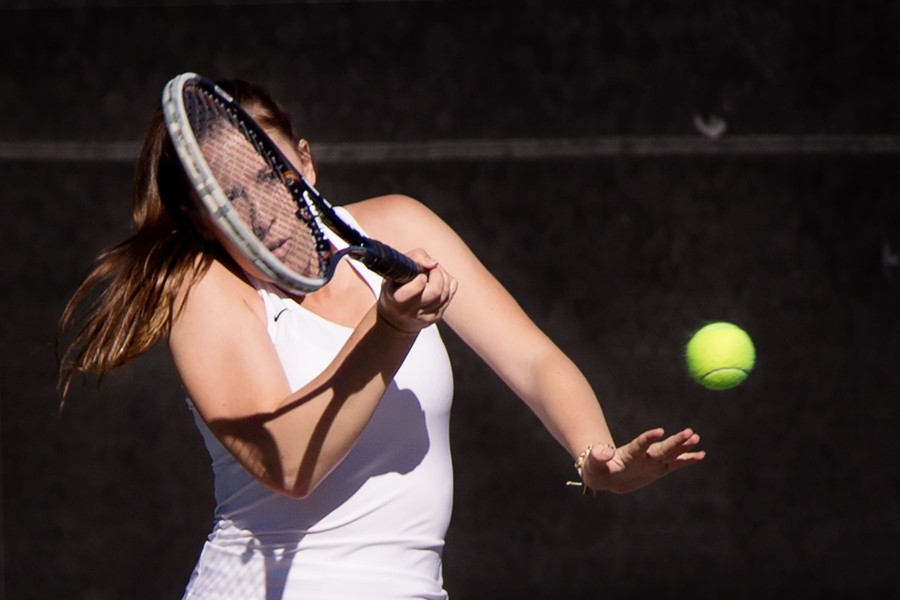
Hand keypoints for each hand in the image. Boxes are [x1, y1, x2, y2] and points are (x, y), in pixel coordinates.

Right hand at [377, 249, 457, 333]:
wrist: (395, 315)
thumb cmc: (396, 285)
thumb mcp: (397, 268)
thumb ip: (415, 258)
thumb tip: (434, 263)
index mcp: (396, 298)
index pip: (415, 290)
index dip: (420, 280)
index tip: (421, 275)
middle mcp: (411, 311)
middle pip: (435, 291)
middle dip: (437, 274)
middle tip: (429, 269)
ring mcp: (426, 316)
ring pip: (445, 292)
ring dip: (442, 276)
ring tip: (432, 272)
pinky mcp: (437, 316)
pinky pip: (451, 293)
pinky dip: (447, 282)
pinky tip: (437, 281)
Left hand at [581, 428, 704, 493]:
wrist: (606, 475)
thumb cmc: (597, 468)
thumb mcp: (594, 464)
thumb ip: (599, 456)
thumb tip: (604, 452)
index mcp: (629, 453)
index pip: (640, 444)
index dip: (648, 438)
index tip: (660, 431)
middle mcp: (644, 455)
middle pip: (662, 448)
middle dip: (675, 441)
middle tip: (690, 432)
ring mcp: (653, 461)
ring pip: (671, 453)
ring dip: (683, 446)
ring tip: (696, 437)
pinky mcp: (659, 469)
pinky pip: (675, 464)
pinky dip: (687, 459)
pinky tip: (701, 455)